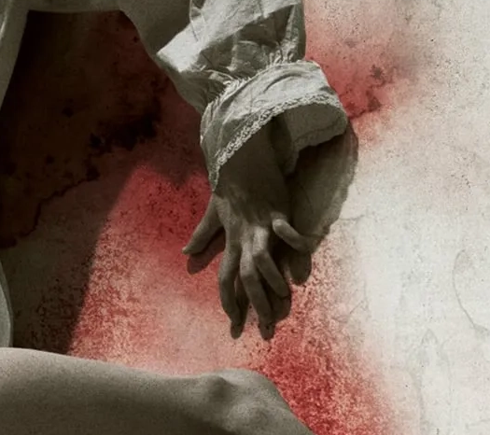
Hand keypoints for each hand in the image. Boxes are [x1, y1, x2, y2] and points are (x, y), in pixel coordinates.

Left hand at [183, 123, 319, 339]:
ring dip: (272, 282)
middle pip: (245, 277)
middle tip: (265, 329)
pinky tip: (303, 261)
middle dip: (255, 305)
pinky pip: (285, 231)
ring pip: (263, 260)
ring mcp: (261, 227)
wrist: (240, 158)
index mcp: (231, 242)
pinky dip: (294, 245)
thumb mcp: (212, 213)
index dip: (229, 303)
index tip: (234, 326)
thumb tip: (186, 254)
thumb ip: (202, 235)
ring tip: (283, 301)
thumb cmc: (229, 188)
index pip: (225, 279)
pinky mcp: (277, 213)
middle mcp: (244, 239)